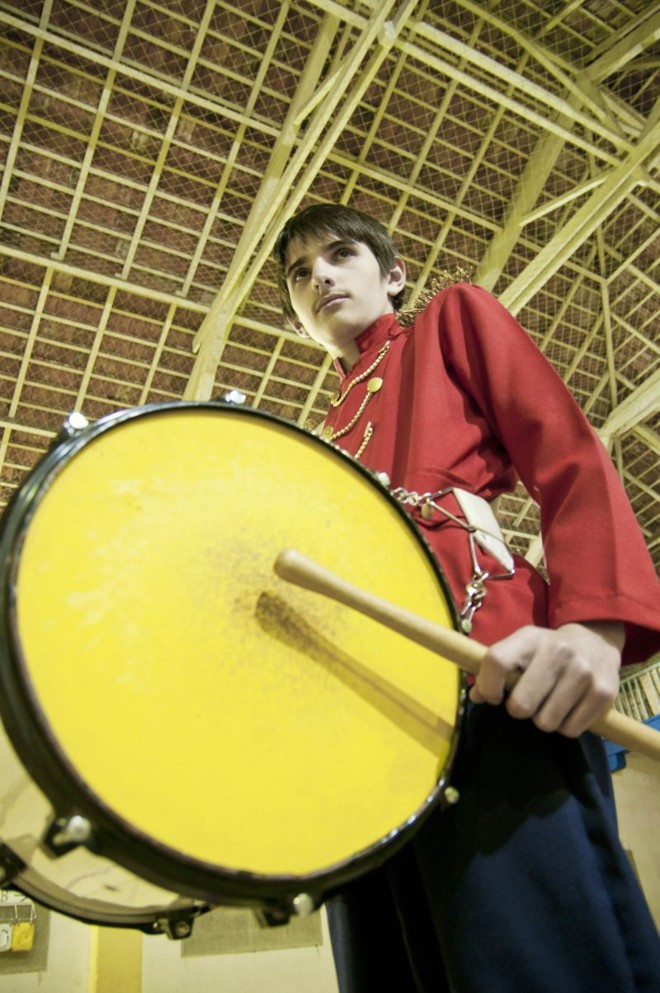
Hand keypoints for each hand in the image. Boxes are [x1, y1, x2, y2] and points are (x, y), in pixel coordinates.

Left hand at [469, 621, 623, 737]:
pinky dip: (566, 726)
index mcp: (530, 638)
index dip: (488, 686)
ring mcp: (583, 672)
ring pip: (546, 722)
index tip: (494, 697)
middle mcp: (558, 651)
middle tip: (528, 701)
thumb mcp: (520, 649)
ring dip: (544, 720)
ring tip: (551, 703)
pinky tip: (569, 708)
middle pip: (521, 705)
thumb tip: (476, 697)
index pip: (496, 662)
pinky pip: (571, 730)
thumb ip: (495, 670)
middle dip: (519, 710)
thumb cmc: (547, 652)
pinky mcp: (603, 693)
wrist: (595, 642)